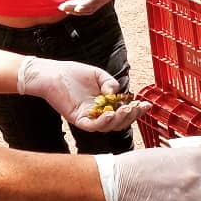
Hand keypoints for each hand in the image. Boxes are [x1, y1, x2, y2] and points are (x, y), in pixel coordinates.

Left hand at [17, 55, 148, 131]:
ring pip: (108, 127)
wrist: (53, 73)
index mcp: (105, 104)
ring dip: (119, 120)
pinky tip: (109, 113)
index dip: (136, 110)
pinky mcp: (78, 118)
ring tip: (124, 110)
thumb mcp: (98, 75)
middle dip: (130, 116)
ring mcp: (88, 117)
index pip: (124, 111)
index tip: (146, 105)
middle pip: (119, 122)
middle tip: (135, 107)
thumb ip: (110, 84)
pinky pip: (92, 126)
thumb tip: (116, 93)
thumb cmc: (73, 74)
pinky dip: (102, 122)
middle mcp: (98, 113)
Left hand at [58, 0, 122, 15]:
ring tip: (64, 9)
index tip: (76, 8)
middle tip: (62, 7)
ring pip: (91, 8)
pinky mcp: (101, 0)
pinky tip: (71, 9)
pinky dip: (81, 9)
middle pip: (92, 5)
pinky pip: (91, 7)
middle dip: (77, 8)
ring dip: (78, 11)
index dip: (86, 4)